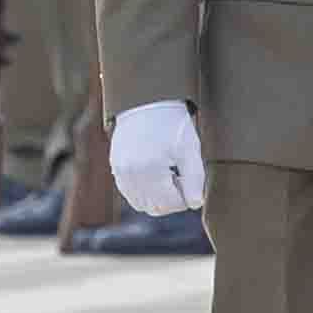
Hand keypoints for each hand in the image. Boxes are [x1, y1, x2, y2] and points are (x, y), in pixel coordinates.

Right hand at [111, 99, 205, 215]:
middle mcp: (130, 175)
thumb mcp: (190, 149)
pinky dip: (145, 192)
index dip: (186, 198)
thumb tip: (196, 205)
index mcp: (150, 169)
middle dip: (172, 199)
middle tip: (182, 176)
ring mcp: (120, 174)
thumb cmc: (173, 125)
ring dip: (158, 198)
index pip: (170, 203)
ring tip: (170, 173)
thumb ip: (194, 178)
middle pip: (155, 208)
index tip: (192, 181)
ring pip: (141, 204)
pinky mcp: (116, 170)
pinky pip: (131, 194)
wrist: (148, 105)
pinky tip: (157, 173)